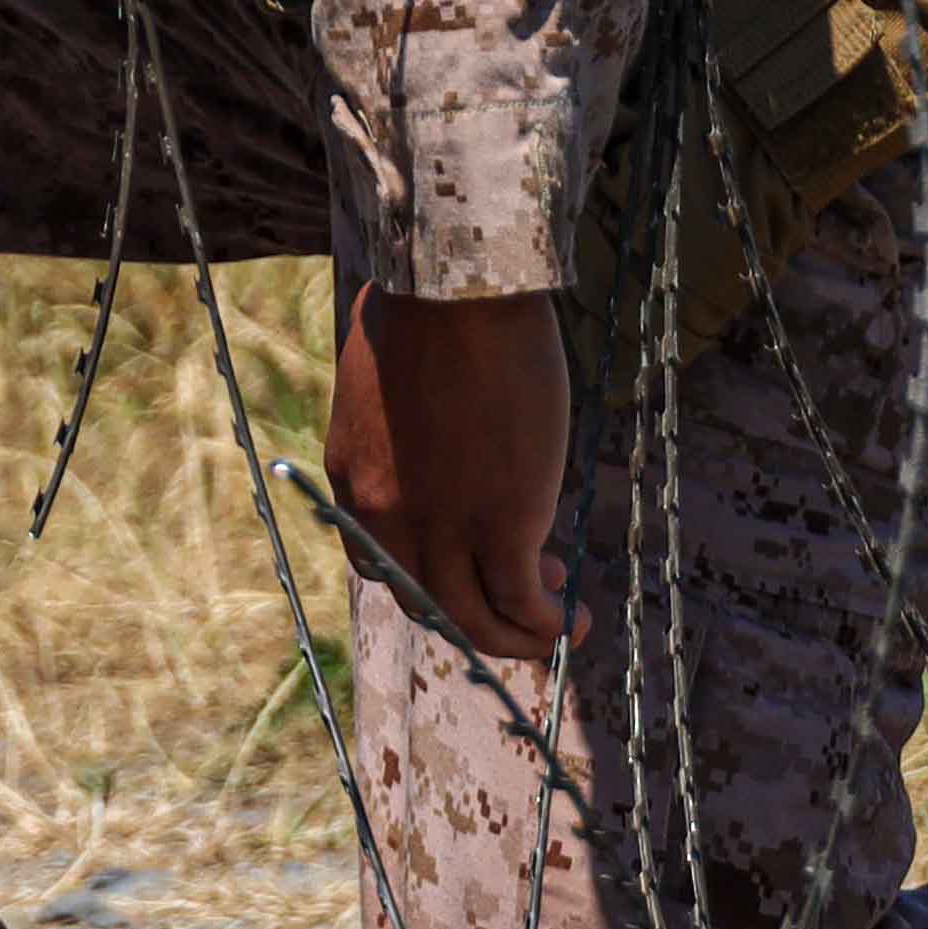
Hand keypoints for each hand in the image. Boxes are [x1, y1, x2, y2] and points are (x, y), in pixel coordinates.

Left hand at [328, 287, 572, 665]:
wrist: (456, 294)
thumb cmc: (428, 312)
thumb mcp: (386, 386)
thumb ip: (404, 429)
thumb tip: (447, 433)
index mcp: (356, 482)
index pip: (380, 562)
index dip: (431, 576)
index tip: (475, 562)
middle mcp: (387, 519)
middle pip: (426, 602)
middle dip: (478, 612)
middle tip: (528, 595)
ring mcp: (442, 527)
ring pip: (474, 618)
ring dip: (518, 634)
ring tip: (561, 624)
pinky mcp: (500, 525)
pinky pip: (521, 601)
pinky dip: (546, 622)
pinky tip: (571, 617)